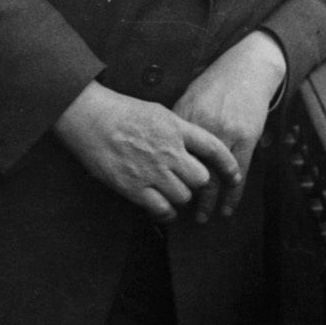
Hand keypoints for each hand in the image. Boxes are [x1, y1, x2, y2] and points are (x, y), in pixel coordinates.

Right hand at [53, 81, 239, 223]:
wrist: (90, 117)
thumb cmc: (121, 111)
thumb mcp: (157, 111)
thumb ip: (178, 128)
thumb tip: (193, 142)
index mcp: (176, 128)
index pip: (214, 148)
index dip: (228, 165)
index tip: (235, 176)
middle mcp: (168, 150)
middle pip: (201, 179)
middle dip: (197, 183)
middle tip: (186, 181)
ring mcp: (152, 171)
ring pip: (183, 196)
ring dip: (179, 197)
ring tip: (169, 191)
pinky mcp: (135, 188)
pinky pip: (162, 209)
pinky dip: (165, 212)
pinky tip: (161, 206)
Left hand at [173, 32, 287, 222]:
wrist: (245, 69)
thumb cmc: (215, 83)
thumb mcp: (189, 97)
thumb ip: (177, 123)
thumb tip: (161, 146)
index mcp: (185, 117)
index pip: (171, 154)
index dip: (164, 175)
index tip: (158, 191)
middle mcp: (203, 128)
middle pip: (190, 168)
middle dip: (184, 193)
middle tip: (177, 211)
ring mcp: (226, 134)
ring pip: (214, 176)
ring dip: (208, 201)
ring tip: (201, 217)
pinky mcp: (246, 139)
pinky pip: (239, 173)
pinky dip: (233, 194)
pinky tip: (227, 208)